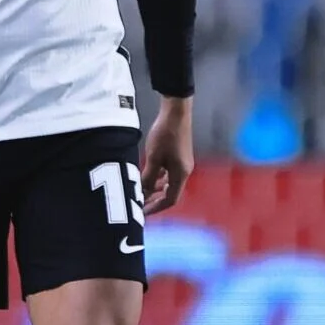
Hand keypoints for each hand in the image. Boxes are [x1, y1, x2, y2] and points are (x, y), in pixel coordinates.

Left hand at [141, 97, 194, 214]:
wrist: (176, 112)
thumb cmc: (165, 135)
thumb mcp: (153, 158)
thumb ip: (148, 178)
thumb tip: (142, 195)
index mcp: (181, 174)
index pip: (170, 200)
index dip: (156, 208)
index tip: (142, 212)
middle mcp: (185, 171)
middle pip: (171, 193)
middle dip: (156, 200)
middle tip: (140, 204)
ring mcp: (183, 163)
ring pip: (170, 183)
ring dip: (156, 189)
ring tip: (142, 190)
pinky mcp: (180, 156)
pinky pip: (169, 173)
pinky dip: (159, 178)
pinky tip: (149, 175)